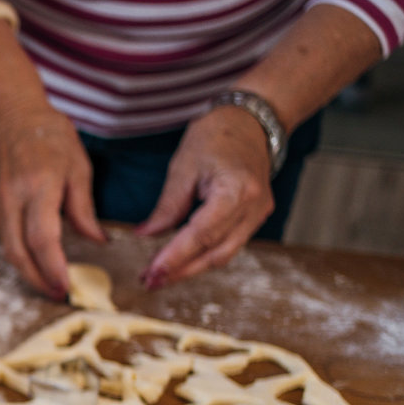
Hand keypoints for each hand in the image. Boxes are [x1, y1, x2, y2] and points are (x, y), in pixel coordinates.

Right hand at [0, 101, 106, 297]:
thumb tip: (97, 240)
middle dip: (37, 280)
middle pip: (18, 253)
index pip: (43, 238)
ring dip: (29, 271)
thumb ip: (84, 208)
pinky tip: (38, 258)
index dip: (53, 267)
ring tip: (50, 282)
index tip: (66, 286)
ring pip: (9, 249)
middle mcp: (12, 198)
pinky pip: (6, 237)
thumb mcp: (78, 166)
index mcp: (39, 186)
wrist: (8, 116)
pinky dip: (22, 253)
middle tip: (58, 294)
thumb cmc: (49, 135)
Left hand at [137, 106, 273, 287]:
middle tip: (149, 282)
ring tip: (159, 276)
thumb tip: (145, 235)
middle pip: (216, 252)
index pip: (202, 234)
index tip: (152, 273)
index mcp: (236, 191)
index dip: (176, 257)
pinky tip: (181, 262)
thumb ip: (167, 206)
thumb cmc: (216, 136)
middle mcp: (253, 207)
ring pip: (224, 254)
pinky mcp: (255, 217)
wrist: (250, 122)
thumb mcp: (183, 167)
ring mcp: (258, 214)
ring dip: (191, 268)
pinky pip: (229, 244)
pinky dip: (204, 256)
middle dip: (182, 271)